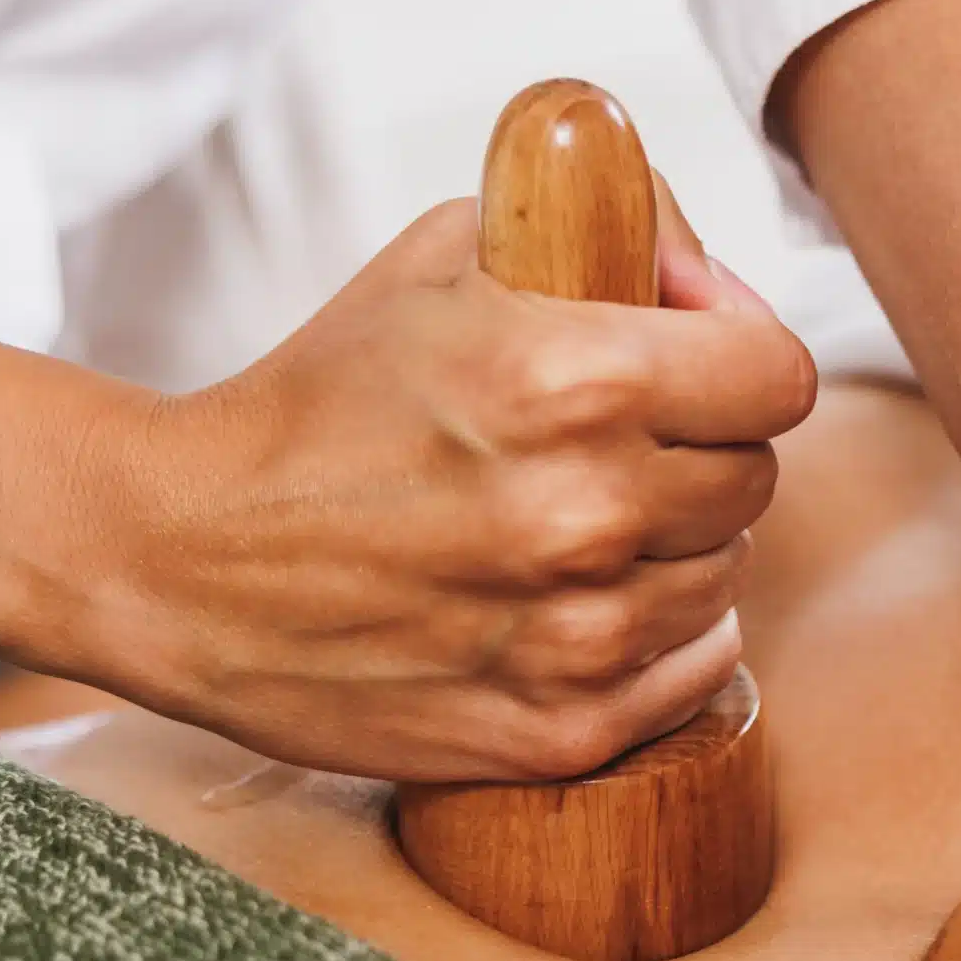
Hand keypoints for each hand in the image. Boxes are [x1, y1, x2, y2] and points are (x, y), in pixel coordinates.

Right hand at [61, 185, 815, 780]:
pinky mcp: (557, 731)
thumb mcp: (446, 254)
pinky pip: (694, 673)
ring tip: (575, 528)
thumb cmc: (319, 399)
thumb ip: (603, 229)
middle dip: (700, 450)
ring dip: (673, 548)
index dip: (741, 356)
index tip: (696, 361)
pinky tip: (583, 604)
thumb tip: (713, 273)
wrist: (182, 559)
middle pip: (755, 478)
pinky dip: (660, 639)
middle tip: (613, 447)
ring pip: (724, 577)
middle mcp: (590, 514)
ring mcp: (577, 636)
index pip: (779, 375)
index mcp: (577, 380)